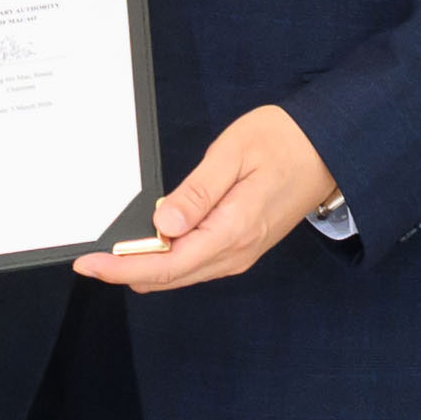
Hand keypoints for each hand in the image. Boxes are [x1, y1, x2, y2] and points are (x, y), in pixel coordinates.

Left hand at [75, 101, 339, 293]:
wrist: (329, 149)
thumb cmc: (284, 142)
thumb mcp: (233, 154)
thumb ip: (197, 192)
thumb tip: (163, 226)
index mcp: (232, 231)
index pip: (167, 264)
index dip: (123, 268)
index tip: (91, 263)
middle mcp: (236, 252)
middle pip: (170, 277)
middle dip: (126, 272)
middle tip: (90, 260)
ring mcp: (240, 253)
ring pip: (182, 274)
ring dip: (146, 268)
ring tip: (111, 253)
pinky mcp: (241, 246)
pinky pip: (196, 263)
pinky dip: (167, 261)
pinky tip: (150, 245)